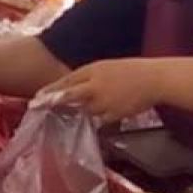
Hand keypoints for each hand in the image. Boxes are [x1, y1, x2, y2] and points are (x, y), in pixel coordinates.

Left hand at [40, 58, 164, 122]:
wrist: (154, 79)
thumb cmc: (132, 71)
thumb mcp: (107, 68)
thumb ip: (90, 77)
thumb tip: (75, 88)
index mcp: (94, 70)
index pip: (67, 80)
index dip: (52, 89)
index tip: (38, 96)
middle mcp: (95, 85)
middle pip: (70, 95)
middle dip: (54, 102)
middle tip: (40, 108)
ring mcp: (104, 100)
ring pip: (84, 110)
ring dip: (77, 114)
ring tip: (67, 119)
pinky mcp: (114, 113)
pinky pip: (99, 121)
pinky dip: (94, 123)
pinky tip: (91, 124)